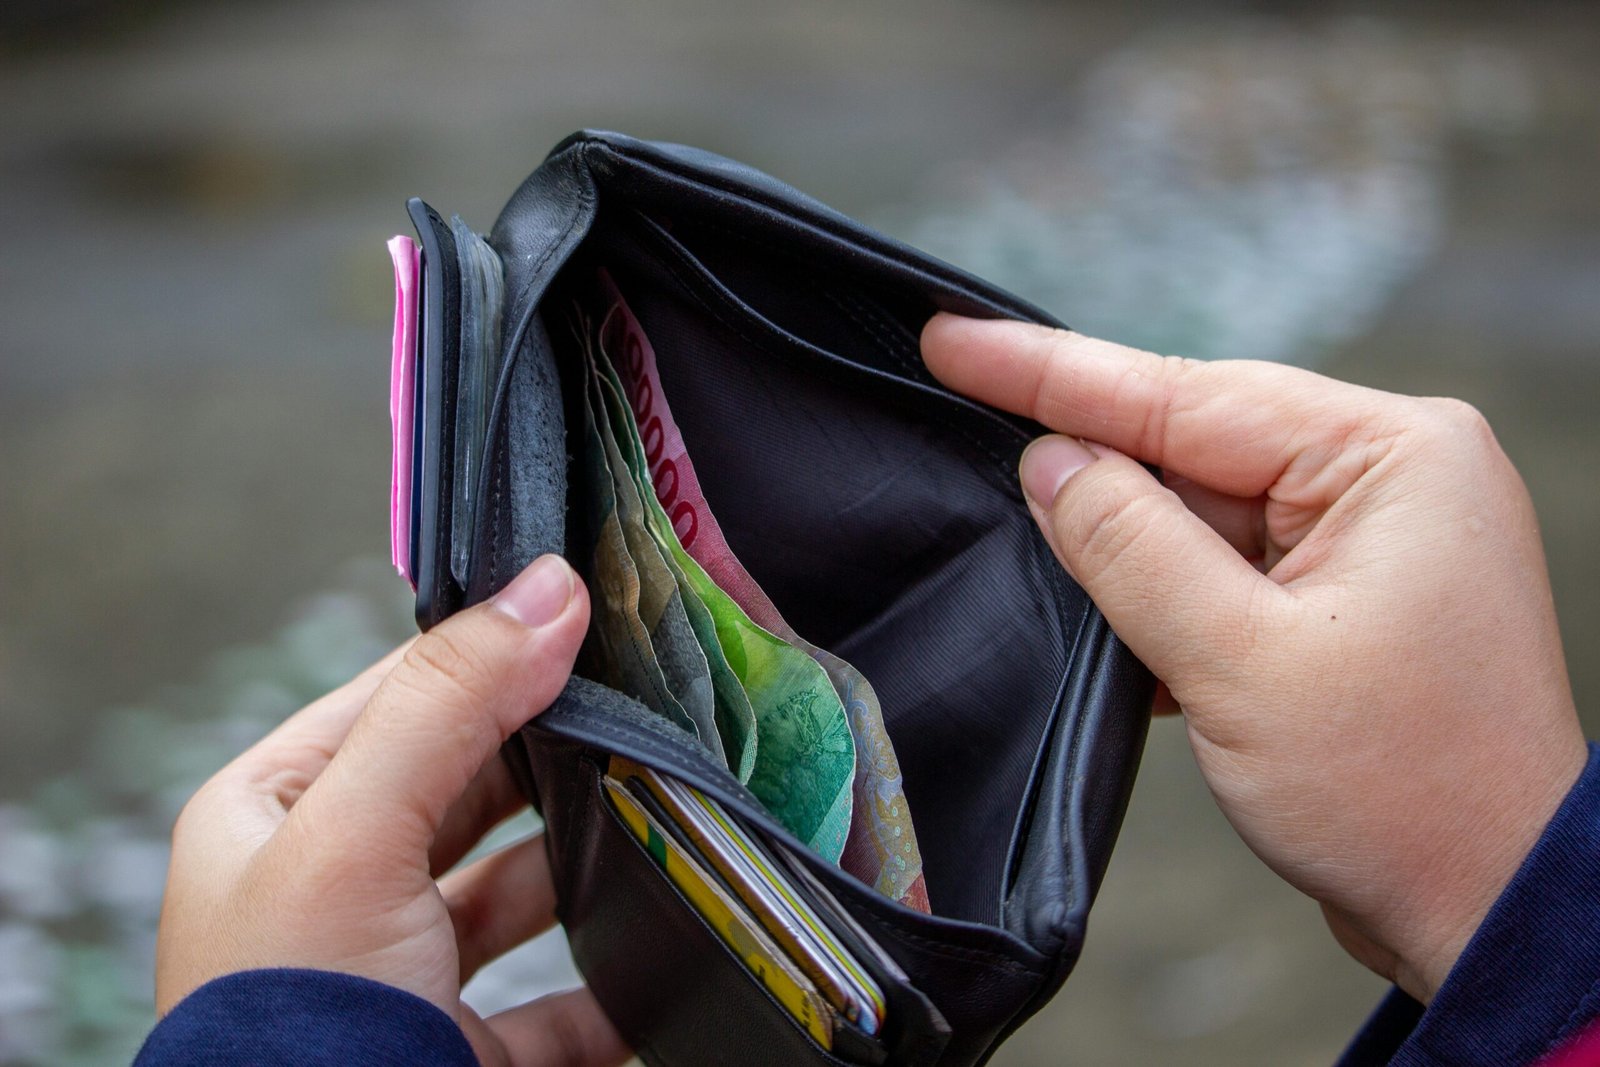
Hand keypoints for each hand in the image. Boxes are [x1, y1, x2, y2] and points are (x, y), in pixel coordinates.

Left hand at [155, 555, 628, 1066]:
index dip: (494, 654)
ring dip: (592, 863)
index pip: (401, 696)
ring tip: (666, 818)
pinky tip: (661, 948)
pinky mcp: (467, 1050)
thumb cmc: (287, 1029)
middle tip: (645, 715)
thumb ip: (451, 704)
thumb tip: (548, 585)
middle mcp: (337, 888)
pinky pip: (563, 999)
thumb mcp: (354, 838)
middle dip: (556, 757)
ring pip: (525, 887)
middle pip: (473, 786)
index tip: (591, 617)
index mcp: (276, 815)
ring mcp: (406, 974)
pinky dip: (616, 979)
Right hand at [922, 315, 1587, 1003]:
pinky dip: (1170, 593)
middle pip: (1194, 444)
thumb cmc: (1399, 792)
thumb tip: (1048, 462)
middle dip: (1092, 468)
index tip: (951, 337)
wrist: (1493, 908)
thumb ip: (1130, 545)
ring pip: (1203, 507)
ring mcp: (1375, 534)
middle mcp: (1391, 473)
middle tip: (967, 437)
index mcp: (1390, 455)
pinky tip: (1129, 634)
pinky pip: (1230, 560)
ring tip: (1054, 566)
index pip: (1183, 392)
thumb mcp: (1238, 662)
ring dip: (1132, 550)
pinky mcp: (1352, 592)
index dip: (1049, 369)